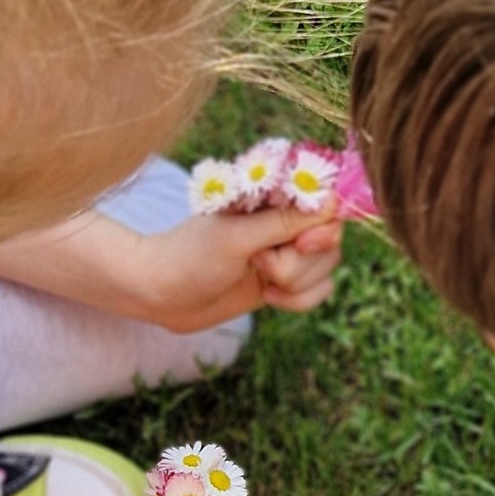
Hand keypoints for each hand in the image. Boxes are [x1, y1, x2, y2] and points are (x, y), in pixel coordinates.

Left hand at [125, 205, 342, 331]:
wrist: (161, 295)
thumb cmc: (189, 257)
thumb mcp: (237, 238)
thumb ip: (284, 221)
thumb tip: (333, 202)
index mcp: (273, 194)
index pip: (327, 201)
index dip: (323, 227)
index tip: (301, 244)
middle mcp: (285, 218)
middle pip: (330, 241)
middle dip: (299, 263)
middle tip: (260, 263)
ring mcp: (287, 249)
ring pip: (326, 269)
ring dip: (295, 284)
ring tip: (259, 278)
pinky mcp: (286, 278)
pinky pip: (319, 290)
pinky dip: (298, 301)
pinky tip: (268, 298)